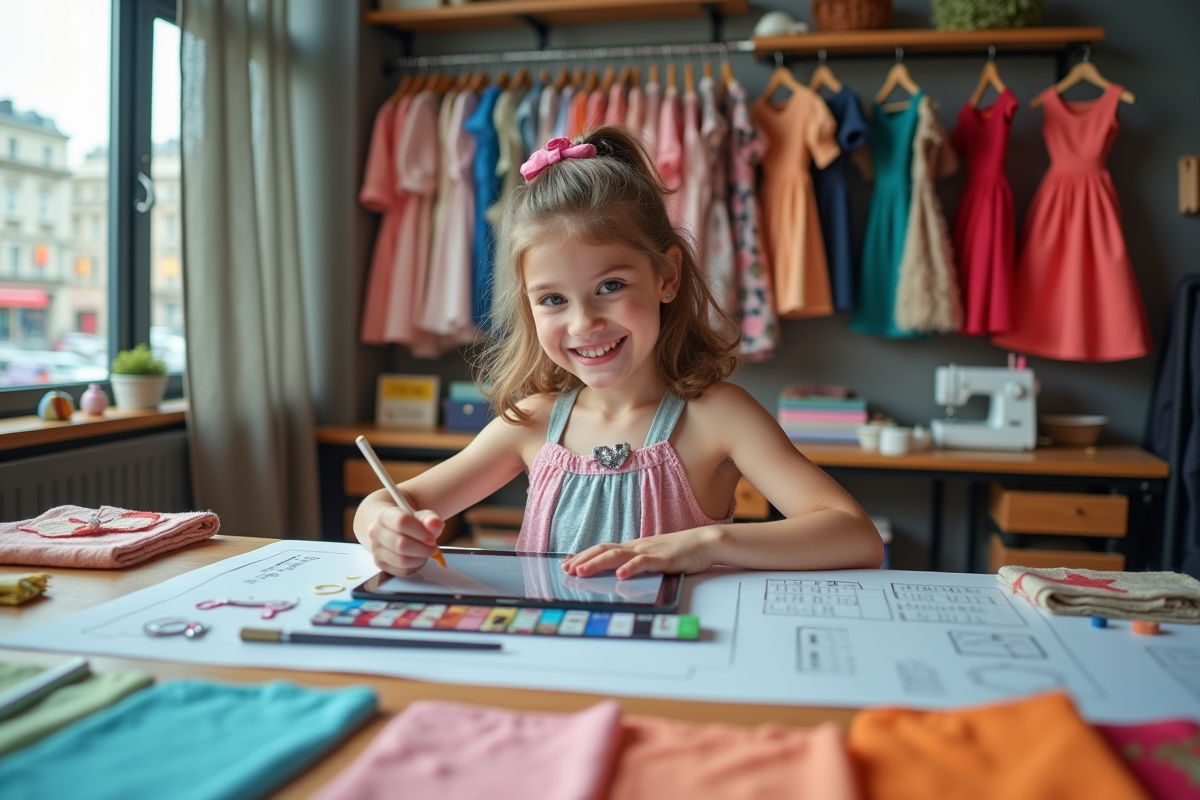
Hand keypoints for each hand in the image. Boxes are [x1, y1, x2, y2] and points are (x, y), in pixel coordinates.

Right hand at [363, 505, 443, 576]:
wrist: (391, 529)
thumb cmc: (409, 522)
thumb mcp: (421, 516)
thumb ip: (429, 518)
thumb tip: (435, 524)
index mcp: (384, 515)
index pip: (401, 522)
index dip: (420, 532)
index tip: (432, 538)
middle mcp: (375, 532)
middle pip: (401, 545)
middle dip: (422, 549)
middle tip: (433, 548)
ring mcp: (376, 550)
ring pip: (401, 561)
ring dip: (420, 559)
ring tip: (426, 552)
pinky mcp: (380, 564)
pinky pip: (401, 571)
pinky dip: (415, 567)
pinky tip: (418, 558)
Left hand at [561, 527, 719, 579]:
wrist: (704, 542)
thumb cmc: (680, 551)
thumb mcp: (653, 556)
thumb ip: (636, 562)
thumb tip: (618, 572)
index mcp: (633, 547)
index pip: (603, 548)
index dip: (583, 555)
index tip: (566, 563)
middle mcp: (637, 546)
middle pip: (604, 550)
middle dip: (583, 560)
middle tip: (566, 570)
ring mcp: (649, 551)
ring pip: (617, 556)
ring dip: (597, 564)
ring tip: (581, 572)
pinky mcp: (663, 559)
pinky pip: (643, 563)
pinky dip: (630, 568)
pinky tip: (620, 575)